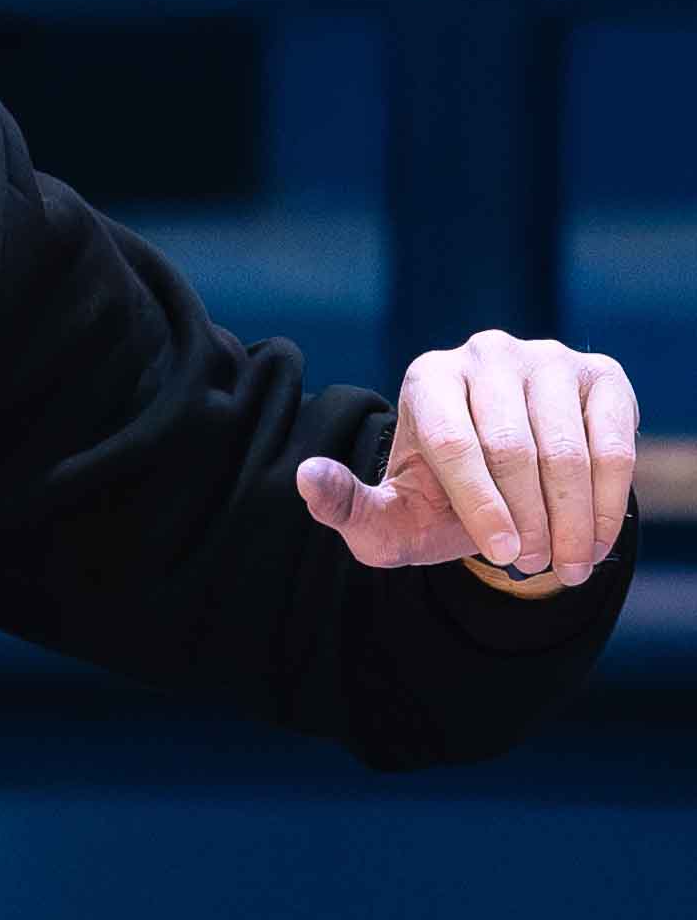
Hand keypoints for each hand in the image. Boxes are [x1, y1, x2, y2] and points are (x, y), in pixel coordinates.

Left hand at [295, 333, 638, 584]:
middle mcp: (486, 353)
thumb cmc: (438, 503)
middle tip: (532, 565)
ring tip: (565, 562)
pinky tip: (599, 539)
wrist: (507, 486)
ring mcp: (547, 357)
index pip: (453, 442)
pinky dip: (608, 501)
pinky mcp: (600, 375)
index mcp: (428, 377)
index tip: (501, 554)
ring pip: (566, 448)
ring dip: (571, 518)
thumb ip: (346, 506)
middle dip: (527, 518)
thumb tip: (307, 478)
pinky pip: (613, 442)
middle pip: (512, 445)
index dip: (480, 504)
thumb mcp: (390, 518)